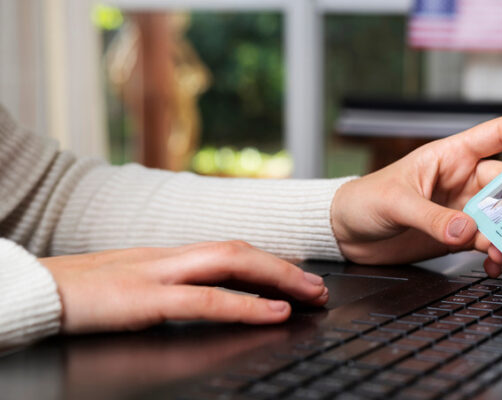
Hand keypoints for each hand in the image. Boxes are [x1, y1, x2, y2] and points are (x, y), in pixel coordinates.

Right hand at [39, 241, 327, 332]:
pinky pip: (207, 300)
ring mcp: (157, 274)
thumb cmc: (76, 295)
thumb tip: (201, 300)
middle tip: (319, 286)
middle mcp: (168, 258)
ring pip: (232, 264)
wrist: (30, 292)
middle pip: (239, 250)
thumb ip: (166, 290)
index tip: (296, 275)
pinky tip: (274, 312)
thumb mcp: (129, 287)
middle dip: (284, 267)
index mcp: (165, 256)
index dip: (266, 261)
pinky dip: (247, 304)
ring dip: (278, 278)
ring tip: (311, 294)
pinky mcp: (146, 299)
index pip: (227, 250)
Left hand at [331, 117, 501, 276]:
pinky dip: (495, 256)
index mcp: (450, 155)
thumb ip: (432, 217)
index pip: (499, 134)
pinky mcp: (458, 236)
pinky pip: (489, 244)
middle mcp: (463, 179)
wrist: (345, 232)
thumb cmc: (364, 200)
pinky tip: (492, 266)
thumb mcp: (395, 203)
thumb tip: (467, 231)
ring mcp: (463, 209)